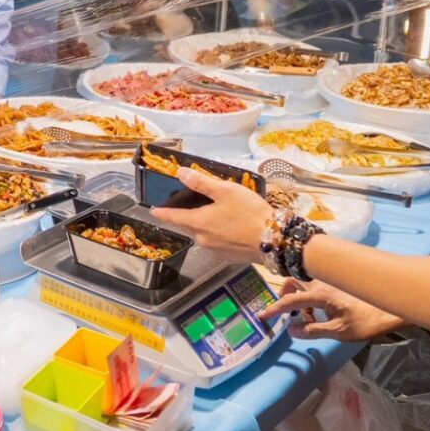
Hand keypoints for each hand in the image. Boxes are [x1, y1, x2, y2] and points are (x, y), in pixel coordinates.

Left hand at [150, 168, 271, 262]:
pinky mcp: (228, 257)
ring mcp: (215, 250)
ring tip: (212, 213)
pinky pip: (216, 243)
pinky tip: (228, 227)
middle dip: (184, 217)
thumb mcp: (226, 191)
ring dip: (203, 225)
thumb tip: (180, 173)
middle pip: (187, 226)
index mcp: (198, 223)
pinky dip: (217, 234)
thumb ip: (201, 182)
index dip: (162, 212)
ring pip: (202, 235)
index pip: (172, 217)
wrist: (275, 241)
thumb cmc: (249, 213)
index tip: (153, 210)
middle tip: (186, 206)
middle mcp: (202, 239)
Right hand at [258, 278, 401, 341]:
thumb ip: (312, 331)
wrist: (388, 311)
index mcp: (319, 295)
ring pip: (303, 285)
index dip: (275, 309)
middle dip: (285, 296)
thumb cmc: (364, 323)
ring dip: (299, 300)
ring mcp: (328, 283)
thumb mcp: (338, 332)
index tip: (262, 317)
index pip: (290, 301)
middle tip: (288, 314)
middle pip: (292, 282)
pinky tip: (321, 314)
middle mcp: (320, 284)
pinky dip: (310, 300)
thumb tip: (291, 330)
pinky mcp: (335, 286)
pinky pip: (313, 288)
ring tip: (309, 319)